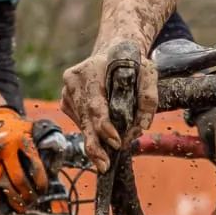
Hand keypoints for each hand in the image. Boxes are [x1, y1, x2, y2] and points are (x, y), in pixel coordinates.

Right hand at [0, 107, 47, 209]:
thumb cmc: (14, 127)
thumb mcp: (32, 128)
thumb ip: (47, 140)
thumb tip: (59, 159)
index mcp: (22, 140)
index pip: (35, 166)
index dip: (41, 183)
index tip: (43, 191)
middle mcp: (4, 147)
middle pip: (18, 179)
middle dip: (28, 195)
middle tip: (32, 202)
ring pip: (1, 183)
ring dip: (12, 198)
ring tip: (20, 206)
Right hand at [62, 41, 158, 168]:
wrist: (113, 49)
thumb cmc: (131, 60)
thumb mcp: (147, 71)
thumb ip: (149, 96)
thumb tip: (142, 126)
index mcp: (89, 71)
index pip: (95, 105)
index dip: (104, 126)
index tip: (116, 141)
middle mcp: (73, 81)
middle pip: (85, 120)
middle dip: (96, 145)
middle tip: (104, 165)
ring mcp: (67, 92)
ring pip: (82, 124)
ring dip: (97, 140)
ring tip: (112, 150)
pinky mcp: (66, 101)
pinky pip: (80, 122)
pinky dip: (93, 131)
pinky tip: (104, 132)